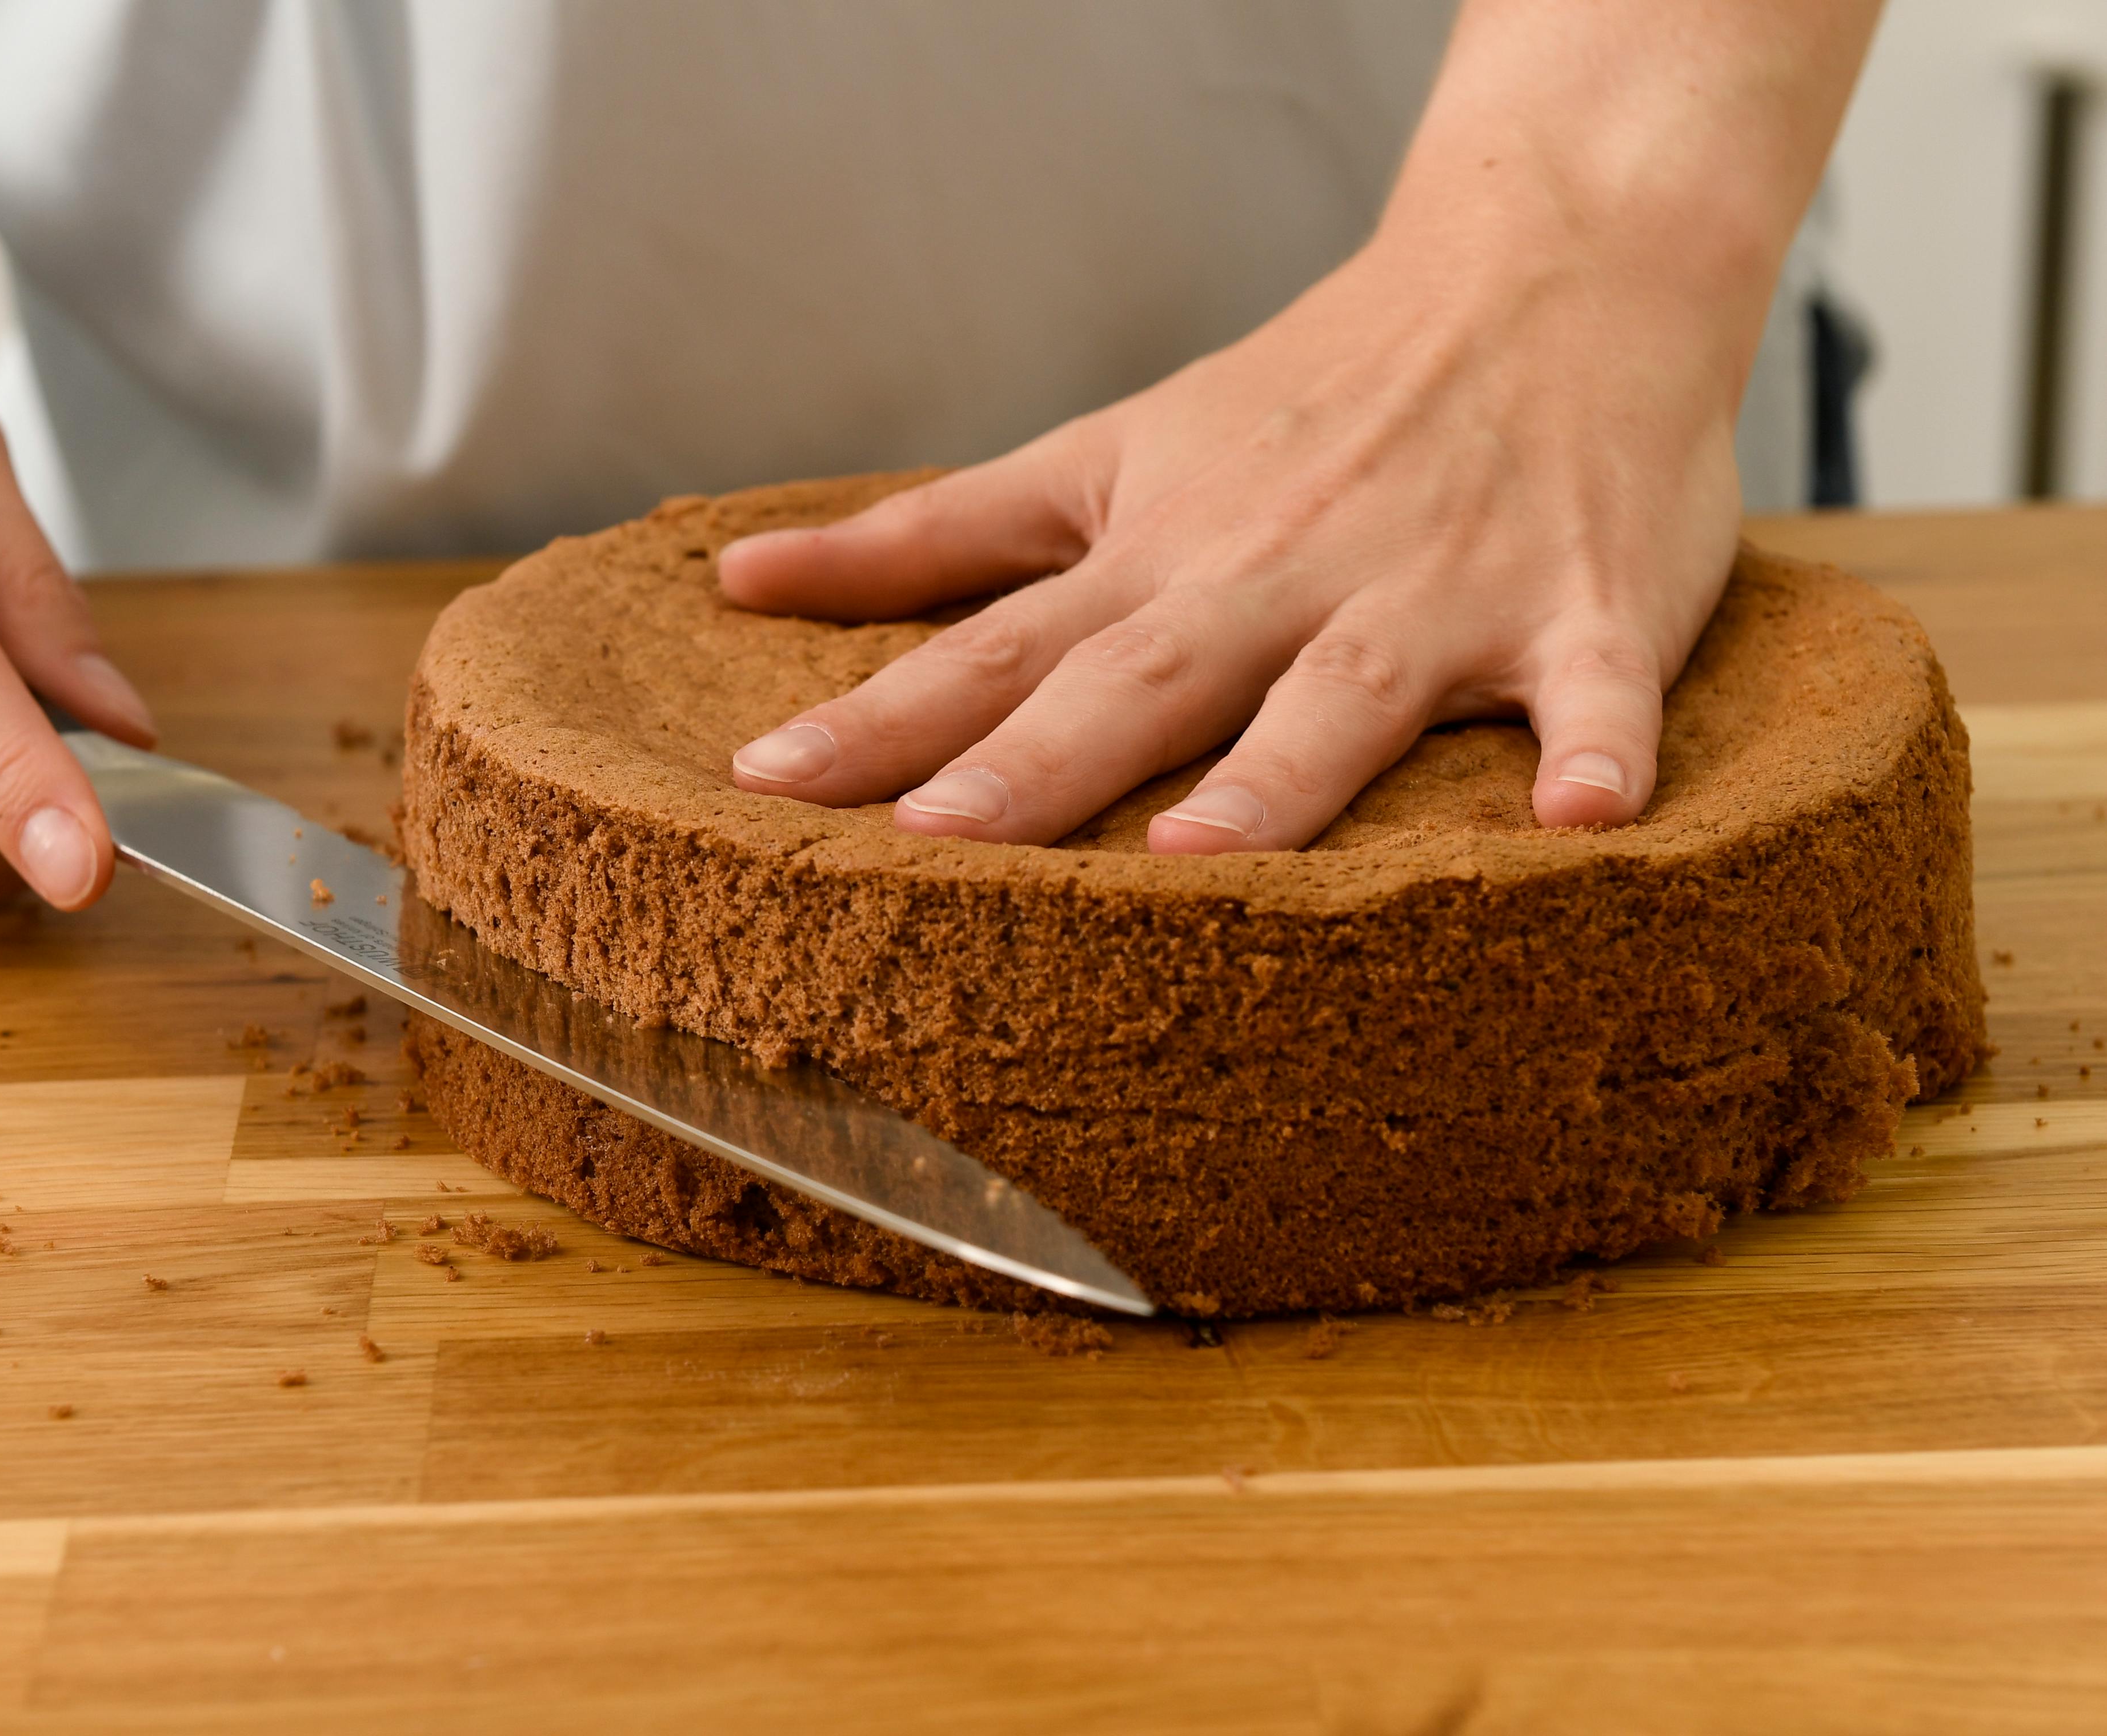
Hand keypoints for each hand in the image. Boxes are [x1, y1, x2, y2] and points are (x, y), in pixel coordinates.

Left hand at [719, 235, 1738, 851]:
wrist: (1543, 267)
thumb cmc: (1311, 390)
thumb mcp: (1105, 450)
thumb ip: (936, 537)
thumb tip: (745, 582)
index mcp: (1160, 553)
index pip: (994, 648)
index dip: (882, 719)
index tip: (769, 786)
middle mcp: (1275, 576)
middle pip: (1139, 680)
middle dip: (1037, 762)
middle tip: (936, 842)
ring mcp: (1431, 591)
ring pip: (1343, 696)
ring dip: (1277, 777)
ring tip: (1202, 857)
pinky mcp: (1581, 605)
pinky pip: (1596, 687)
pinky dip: (1601, 744)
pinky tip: (1591, 816)